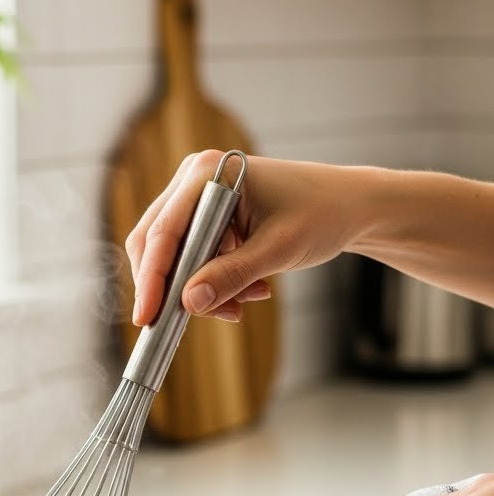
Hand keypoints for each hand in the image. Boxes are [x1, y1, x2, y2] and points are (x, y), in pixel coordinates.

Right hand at [126, 151, 361, 325]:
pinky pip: (193, 260)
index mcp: (208, 174)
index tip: (146, 317)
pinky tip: (249, 290)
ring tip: (245, 302)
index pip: (164, 232)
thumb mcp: (278, 250)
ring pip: (173, 258)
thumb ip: (231, 276)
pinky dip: (213, 283)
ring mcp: (197, 198)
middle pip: (156, 244)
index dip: (152, 278)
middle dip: (173, 288)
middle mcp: (194, 180)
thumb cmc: (321, 215)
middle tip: (188, 321)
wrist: (348, 206)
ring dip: (201, 289)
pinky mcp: (207, 218)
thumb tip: (188, 303)